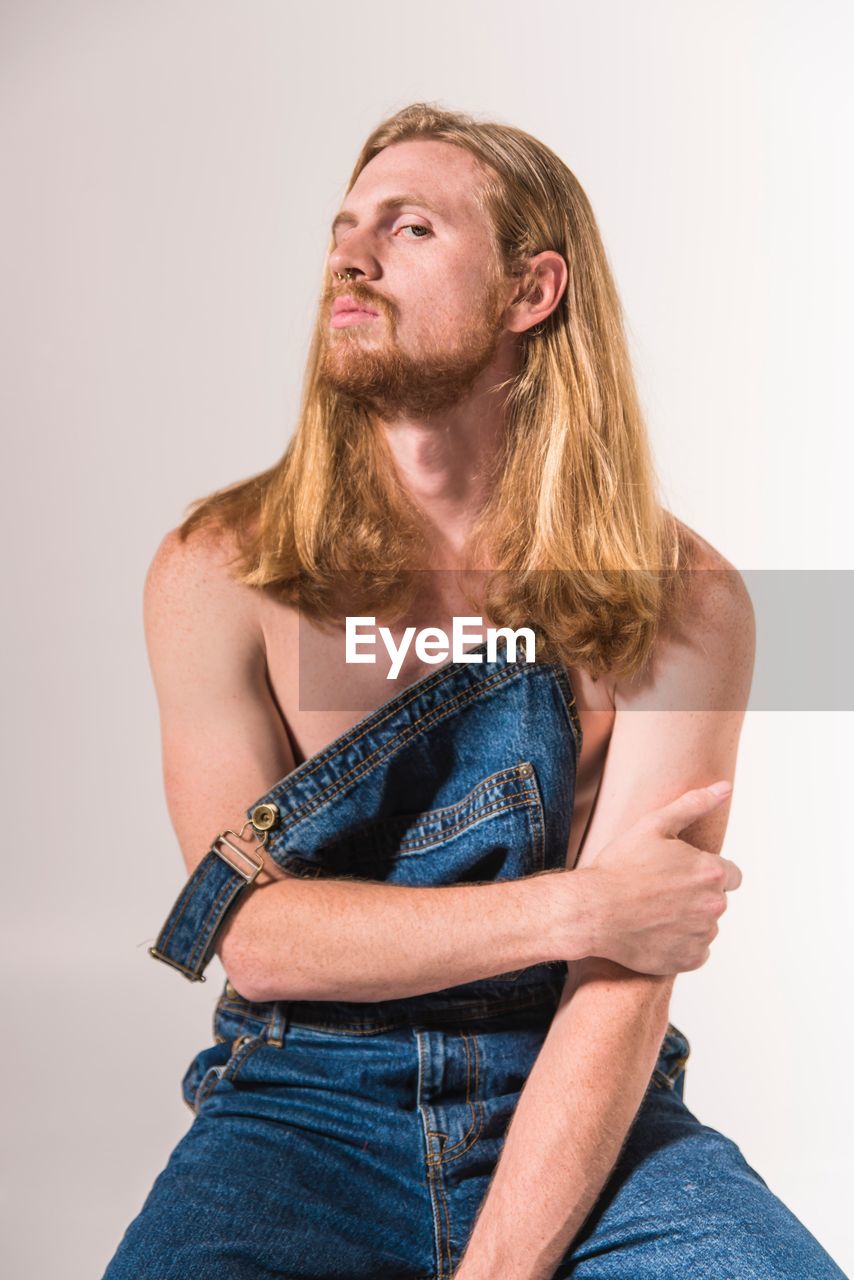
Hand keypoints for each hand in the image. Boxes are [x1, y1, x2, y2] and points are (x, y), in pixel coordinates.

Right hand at [559, 783, 741, 973]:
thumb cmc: (620, 865)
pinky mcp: (689, 960)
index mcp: (712, 872)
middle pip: (716, 900)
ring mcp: (702, 935)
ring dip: (688, 920)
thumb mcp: (654, 825)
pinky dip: (680, 944)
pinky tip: (655, 932)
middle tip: (659, 891)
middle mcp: (715, 906)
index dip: (704, 872)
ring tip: (653, 912)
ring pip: (705, 926)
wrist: (592, 910)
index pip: (731, 875)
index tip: (677, 874)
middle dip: (695, 895)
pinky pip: (695, 951)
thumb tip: (725, 788)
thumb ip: (694, 804)